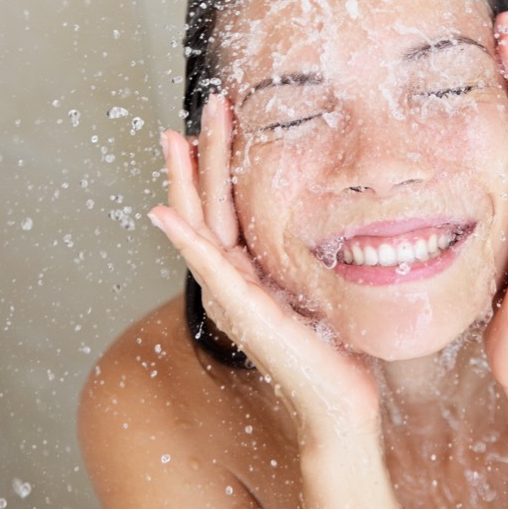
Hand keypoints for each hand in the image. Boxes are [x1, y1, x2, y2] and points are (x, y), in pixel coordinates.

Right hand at [149, 95, 380, 441]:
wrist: (340, 406)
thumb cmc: (330, 346)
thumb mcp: (311, 284)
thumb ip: (296, 254)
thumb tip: (317, 214)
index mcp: (244, 271)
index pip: (222, 205)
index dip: (214, 162)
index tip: (214, 120)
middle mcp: (228, 280)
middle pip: (205, 205)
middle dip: (201, 153)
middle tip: (206, 102)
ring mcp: (230, 297)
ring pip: (201, 224)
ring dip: (188, 178)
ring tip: (178, 136)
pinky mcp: (243, 313)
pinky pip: (210, 268)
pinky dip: (186, 239)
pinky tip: (166, 212)